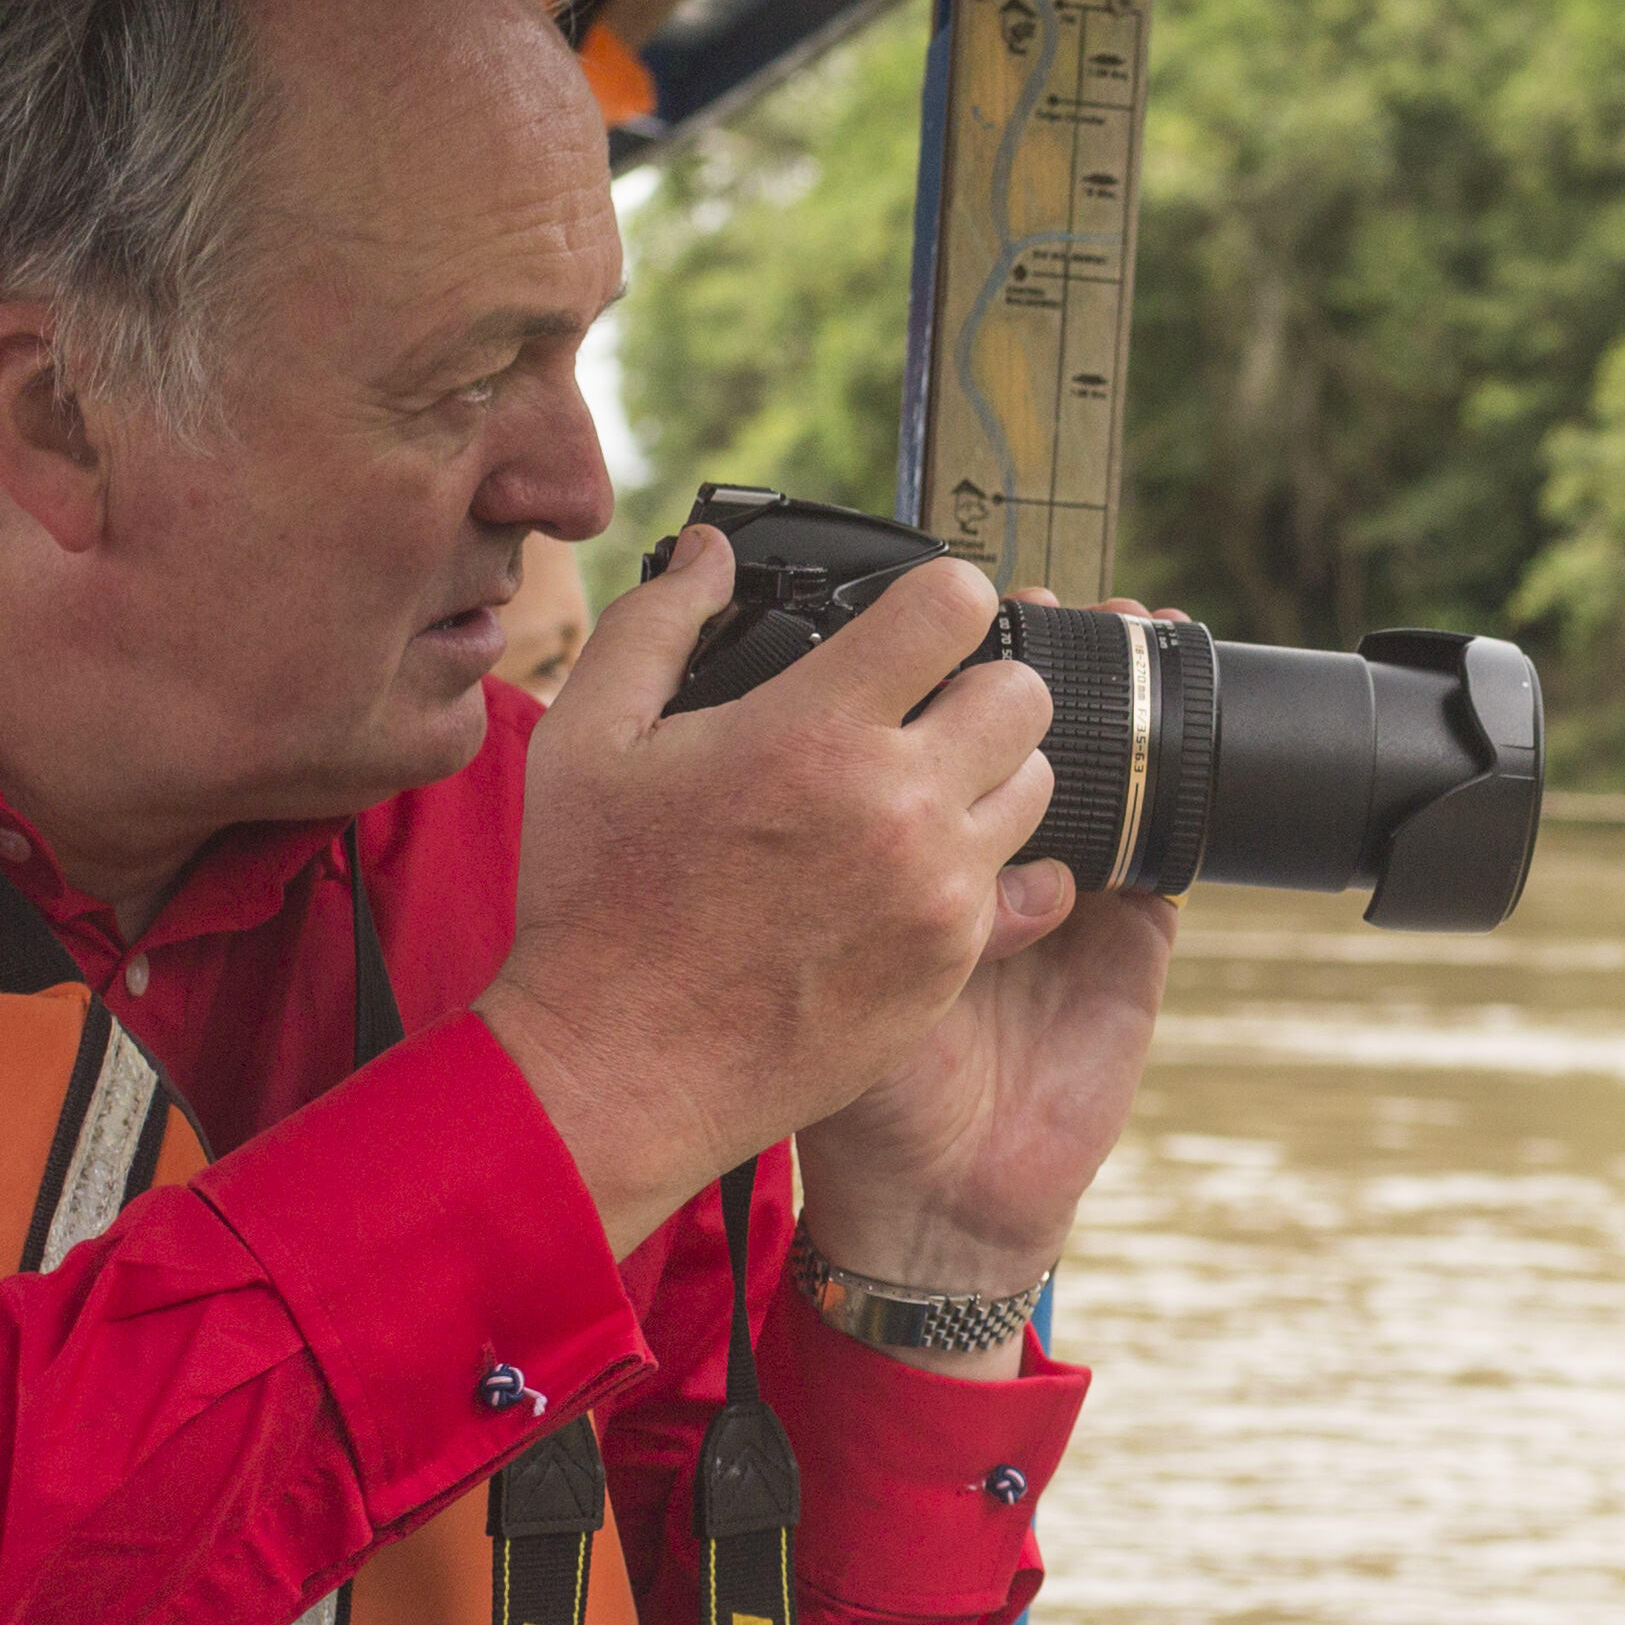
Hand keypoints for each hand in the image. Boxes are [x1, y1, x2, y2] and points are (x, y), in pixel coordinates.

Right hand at [479, 527, 1059, 1255]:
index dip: (943, 595)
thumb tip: (710, 552)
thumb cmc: (592, 904)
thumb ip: (656, 624)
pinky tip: (915, 867)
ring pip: (1036, 787)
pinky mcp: (953, 963)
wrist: (620, 1072)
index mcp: (817, 731)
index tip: (918, 617)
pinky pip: (1019, 883)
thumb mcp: (588, 739)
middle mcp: (899, 805)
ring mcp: (938, 891)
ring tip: (920, 787)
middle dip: (982, 682)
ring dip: (991, 772)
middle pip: (1025, 694)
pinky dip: (981, 863)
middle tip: (926, 704)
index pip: (956, 607)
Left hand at [792, 592, 1181, 1363]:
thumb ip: (767, 868)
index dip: (936, 661)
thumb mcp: (771, 952)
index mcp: (881, 853)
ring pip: (1093, 773)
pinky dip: (1167, 789)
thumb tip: (727, 731)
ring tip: (1122, 636)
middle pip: (1009, 735)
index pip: (916, 735)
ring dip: (1113, 705)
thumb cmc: (828, 1085)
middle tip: (1041, 604)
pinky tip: (1169, 740)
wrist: (924, 1203)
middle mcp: (969, 863)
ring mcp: (1056, 898)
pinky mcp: (1126, 944)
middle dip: (1029, 665)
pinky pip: (1157, 849)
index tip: (949, 599)